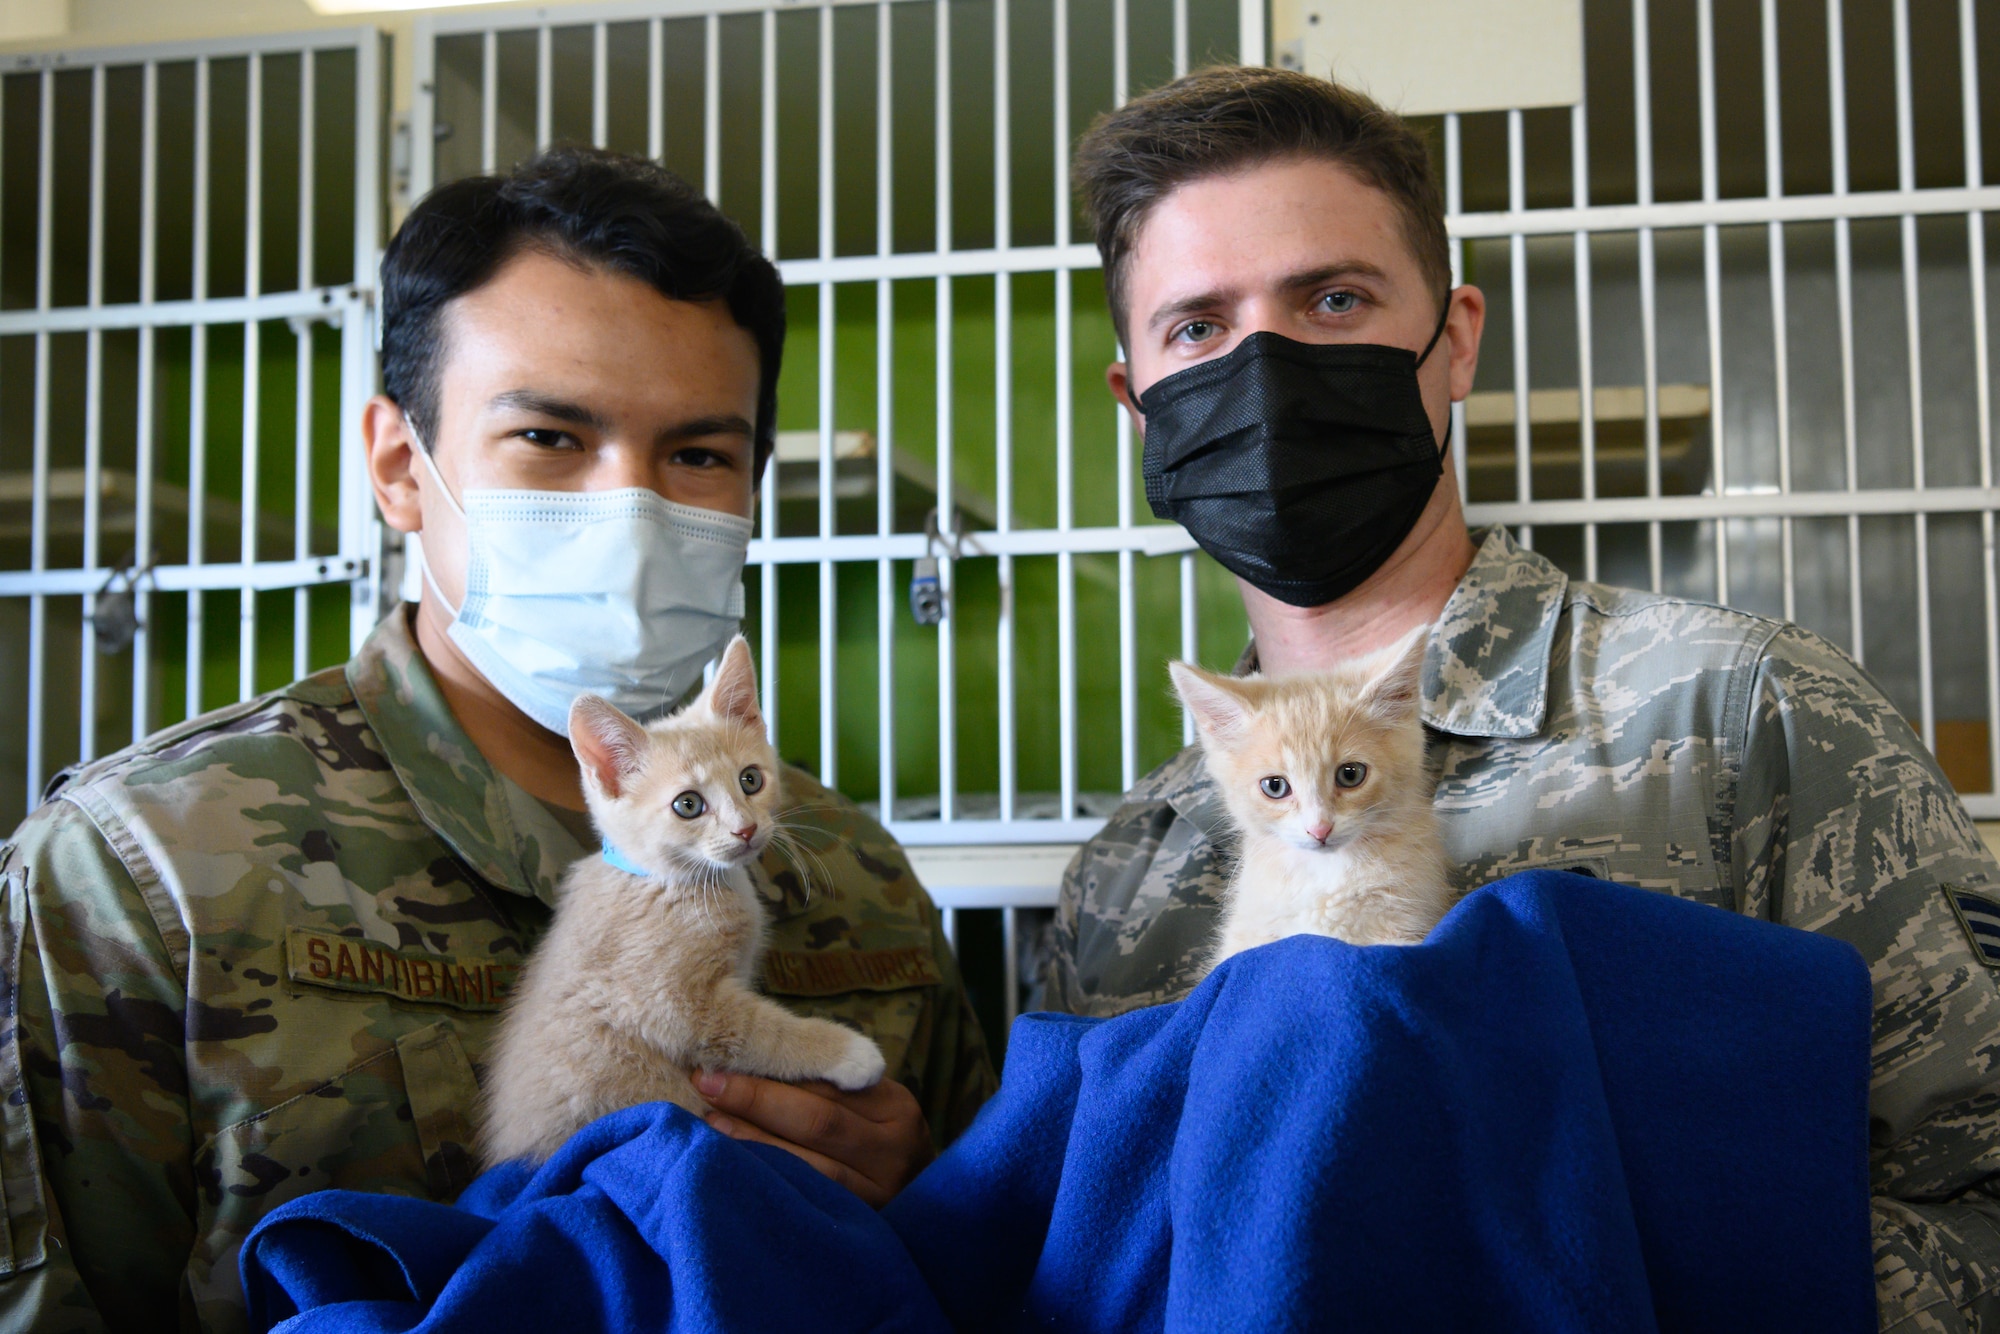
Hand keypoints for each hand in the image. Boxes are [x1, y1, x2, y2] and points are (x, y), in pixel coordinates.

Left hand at [693, 1069, 934, 1206]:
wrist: (924, 1210)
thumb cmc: (874, 1141)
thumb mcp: (866, 1105)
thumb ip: (825, 1083)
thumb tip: (751, 1056)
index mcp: (896, 1107)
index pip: (829, 1084)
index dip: (773, 1071)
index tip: (723, 1060)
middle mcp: (895, 1148)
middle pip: (818, 1121)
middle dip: (756, 1100)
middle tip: (706, 1083)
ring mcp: (880, 1192)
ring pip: (809, 1165)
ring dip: (753, 1142)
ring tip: (709, 1124)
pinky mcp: (861, 1224)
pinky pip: (807, 1199)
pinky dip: (767, 1180)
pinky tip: (732, 1168)